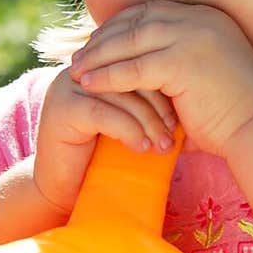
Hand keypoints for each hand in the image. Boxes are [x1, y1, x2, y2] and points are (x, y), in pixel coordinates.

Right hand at [33, 66, 177, 215]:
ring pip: (119, 94)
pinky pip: (103, 113)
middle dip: (158, 103)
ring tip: (164, 145)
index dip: (163, 83)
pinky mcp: (61, 109)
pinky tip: (142, 148)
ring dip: (147, 121)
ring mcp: (67, 86)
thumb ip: (147, 105)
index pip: (137, 61)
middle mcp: (81, 70)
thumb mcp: (129, 124)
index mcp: (98, 65)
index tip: (186, 109)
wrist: (63, 191)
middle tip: (177, 130)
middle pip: (129, 73)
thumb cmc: (100, 159)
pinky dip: (128, 130)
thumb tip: (191, 98)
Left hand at [68, 0, 252, 156]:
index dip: (119, 27)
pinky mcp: (182, 61)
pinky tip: (88, 85)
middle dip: (102, 39)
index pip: (150, 12)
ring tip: (76, 71)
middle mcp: (199, 19)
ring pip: (130, 41)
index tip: (96, 44)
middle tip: (78, 56)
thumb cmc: (233, 112)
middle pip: (135, 21)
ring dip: (98, 56)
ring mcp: (191, 36)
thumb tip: (138, 62)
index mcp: (205, 16)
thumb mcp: (202, 72)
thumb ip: (174, 60)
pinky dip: (107, 76)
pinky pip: (133, 68)